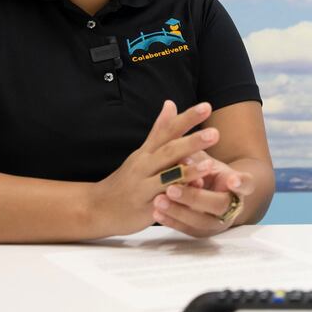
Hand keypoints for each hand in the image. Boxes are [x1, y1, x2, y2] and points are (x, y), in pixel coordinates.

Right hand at [90, 100, 217, 237]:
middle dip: (192, 142)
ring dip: (188, 171)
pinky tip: (194, 194)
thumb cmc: (126, 180)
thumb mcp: (141, 153)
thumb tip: (171, 103)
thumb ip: (159, 130)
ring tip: (209, 164)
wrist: (96, 208)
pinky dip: (178, 197)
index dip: (187, 119)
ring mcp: (143, 187)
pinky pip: (164, 202)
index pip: (168, 130)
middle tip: (214, 134)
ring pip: (167, 178)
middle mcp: (145, 166)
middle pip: (169, 151)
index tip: (206, 106)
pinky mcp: (145, 208)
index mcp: (147, 152)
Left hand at [152, 152, 254, 237]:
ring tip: (158, 200)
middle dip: (194, 197)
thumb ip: (195, 157)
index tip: (232, 179)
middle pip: (219, 205)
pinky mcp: (203, 232)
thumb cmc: (208, 171)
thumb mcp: (205, 160)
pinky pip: (188, 230)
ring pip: (202, 222)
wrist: (213, 191)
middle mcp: (233, 206)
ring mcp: (218, 222)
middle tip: (172, 189)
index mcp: (239, 184)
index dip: (241, 183)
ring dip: (178, 212)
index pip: (247, 184)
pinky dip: (171, 221)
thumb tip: (182, 158)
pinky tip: (156, 212)